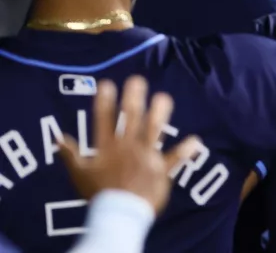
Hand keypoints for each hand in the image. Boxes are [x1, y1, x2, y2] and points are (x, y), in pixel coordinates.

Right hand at [58, 76, 200, 214]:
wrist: (118, 216)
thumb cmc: (98, 195)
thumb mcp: (80, 175)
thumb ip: (70, 154)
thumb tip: (58, 137)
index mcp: (108, 148)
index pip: (104, 120)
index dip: (105, 101)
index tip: (107, 83)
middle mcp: (128, 148)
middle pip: (131, 119)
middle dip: (134, 98)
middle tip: (137, 80)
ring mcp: (146, 157)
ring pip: (154, 130)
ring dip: (160, 114)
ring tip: (164, 97)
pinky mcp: (161, 170)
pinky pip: (176, 158)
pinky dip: (186, 150)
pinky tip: (196, 140)